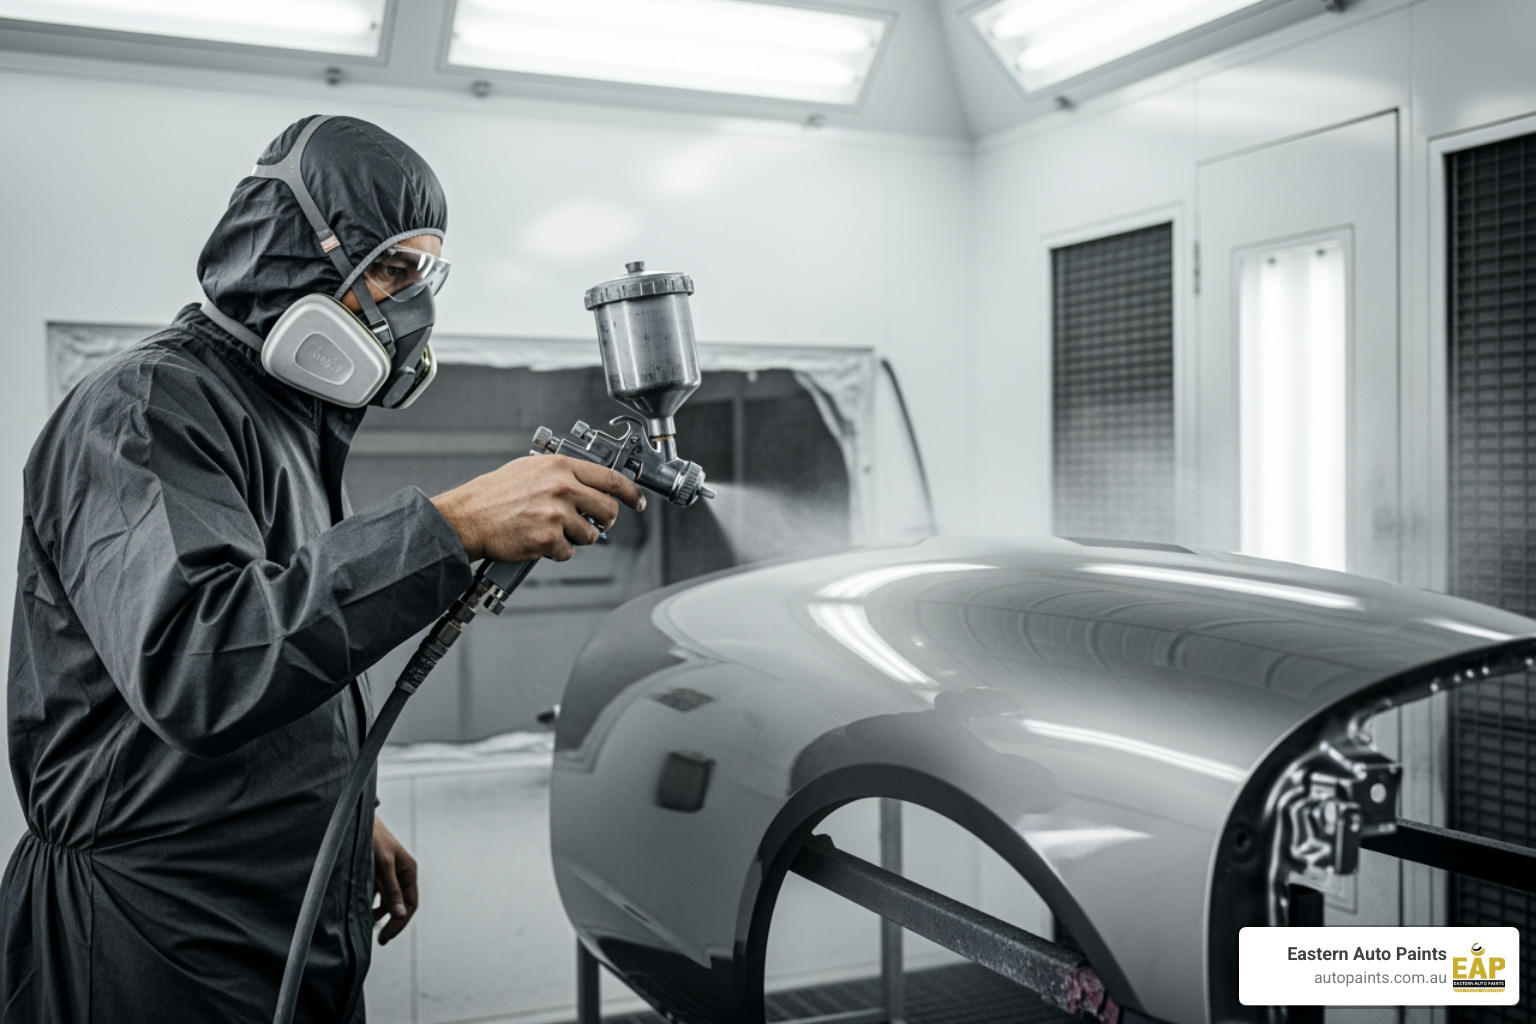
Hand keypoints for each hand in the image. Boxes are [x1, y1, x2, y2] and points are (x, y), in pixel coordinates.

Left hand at [373, 815, 417, 945]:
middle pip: (401, 905)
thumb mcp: (383, 865)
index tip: (385, 937)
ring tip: (367, 924)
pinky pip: (377, 894)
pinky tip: (362, 910)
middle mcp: (401, 874)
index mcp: (409, 871)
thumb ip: (392, 890)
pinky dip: (371, 904)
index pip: (410, 904)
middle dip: (391, 923)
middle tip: (380, 940)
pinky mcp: (375, 873)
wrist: (356, 820)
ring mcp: (388, 874)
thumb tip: (400, 914)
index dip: (400, 923)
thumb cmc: (373, 839)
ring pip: (388, 901)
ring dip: (380, 914)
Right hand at [431, 455, 645, 562]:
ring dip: (578, 537)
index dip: (630, 493)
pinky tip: (540, 541)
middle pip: (608, 509)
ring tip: (554, 530)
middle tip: (596, 523)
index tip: (637, 502)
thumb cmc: (495, 494)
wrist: (468, 517)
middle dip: (605, 520)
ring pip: (591, 534)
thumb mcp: (531, 469)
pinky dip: (557, 551)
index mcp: (561, 467)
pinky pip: (569, 552)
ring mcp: (556, 515)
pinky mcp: (548, 540)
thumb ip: (563, 474)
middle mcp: (562, 488)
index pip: (611, 478)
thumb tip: (591, 483)